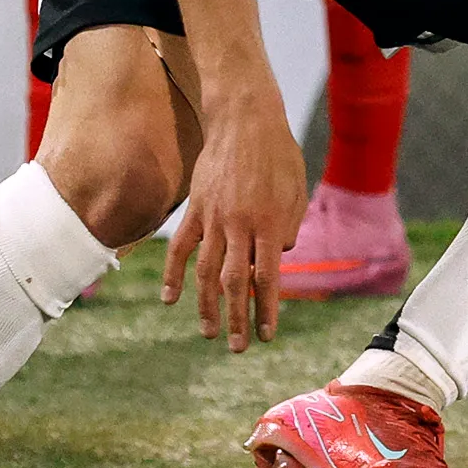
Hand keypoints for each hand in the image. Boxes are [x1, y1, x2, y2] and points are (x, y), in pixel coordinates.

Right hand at [162, 75, 302, 351]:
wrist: (245, 119)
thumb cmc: (279, 155)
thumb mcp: (296, 191)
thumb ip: (288, 227)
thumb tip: (276, 256)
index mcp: (269, 223)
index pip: (267, 278)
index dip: (266, 309)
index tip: (267, 335)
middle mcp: (239, 225)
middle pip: (234, 283)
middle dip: (237, 318)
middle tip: (239, 348)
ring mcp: (212, 218)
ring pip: (205, 271)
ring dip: (206, 306)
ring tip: (210, 332)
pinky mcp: (194, 209)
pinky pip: (180, 248)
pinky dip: (174, 275)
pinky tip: (171, 300)